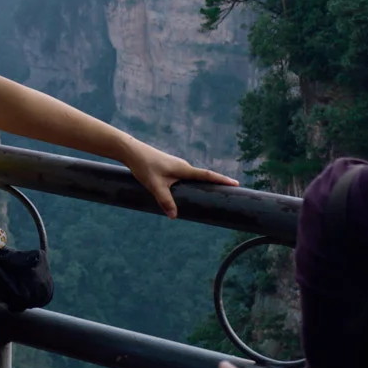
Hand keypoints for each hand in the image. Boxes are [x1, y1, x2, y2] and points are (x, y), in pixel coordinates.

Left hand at [119, 136, 238, 217]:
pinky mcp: (170, 168)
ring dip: (203, 185)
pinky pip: (185, 178)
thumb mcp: (155, 186)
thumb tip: (174, 216)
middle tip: (231, 193)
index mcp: (184, 169)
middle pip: (203, 177)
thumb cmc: (144, 166)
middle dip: (217, 184)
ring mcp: (177, 166)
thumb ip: (165, 201)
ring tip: (214, 196)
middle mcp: (183, 166)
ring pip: (193, 178)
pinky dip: (192, 184)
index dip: (222, 180)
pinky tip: (189, 192)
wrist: (132, 151)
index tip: (236, 183)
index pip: (207, 175)